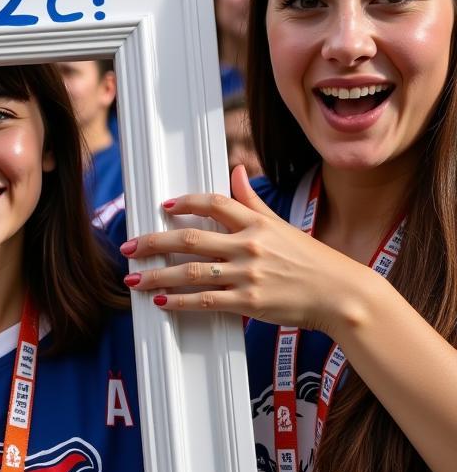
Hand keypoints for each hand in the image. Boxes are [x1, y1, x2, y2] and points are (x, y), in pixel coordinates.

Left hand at [121, 165, 367, 334]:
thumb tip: (237, 170)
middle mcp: (249, 245)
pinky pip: (205, 300)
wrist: (341, 295)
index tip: (163, 206)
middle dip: (153, 242)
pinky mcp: (249, 302)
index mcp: (257, 223)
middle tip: (129, 246)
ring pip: (191, 271)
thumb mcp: (282, 225)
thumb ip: (252, 200)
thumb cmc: (312, 260)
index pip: (214, 203)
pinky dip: (179, 301)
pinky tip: (161, 301)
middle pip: (190, 237)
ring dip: (157, 276)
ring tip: (134, 280)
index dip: (185, 202)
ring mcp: (248, 274)